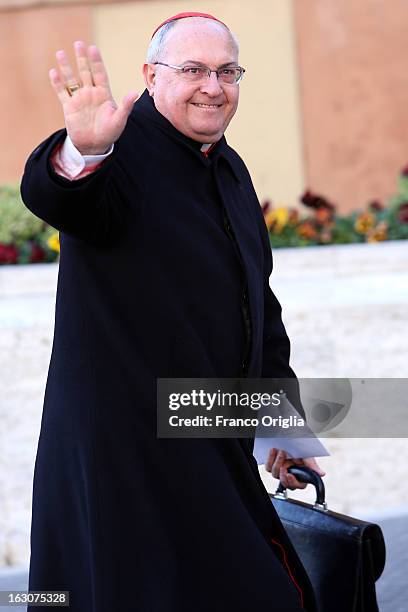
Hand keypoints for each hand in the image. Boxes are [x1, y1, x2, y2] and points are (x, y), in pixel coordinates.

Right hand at [49, 40, 138, 154]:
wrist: (95, 146)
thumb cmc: (110, 133)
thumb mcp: (119, 120)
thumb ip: (126, 106)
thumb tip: (134, 93)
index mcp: (103, 94)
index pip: (100, 73)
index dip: (96, 61)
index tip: (93, 48)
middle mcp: (90, 93)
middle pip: (85, 72)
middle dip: (82, 58)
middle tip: (78, 43)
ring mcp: (79, 99)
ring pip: (71, 79)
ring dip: (66, 67)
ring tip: (60, 53)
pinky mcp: (69, 107)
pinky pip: (62, 93)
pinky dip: (57, 83)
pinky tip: (53, 72)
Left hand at [265, 448, 325, 490]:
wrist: (291, 439)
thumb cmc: (301, 448)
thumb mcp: (307, 455)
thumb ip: (312, 465)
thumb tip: (322, 474)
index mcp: (301, 476)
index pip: (298, 485)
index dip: (293, 482)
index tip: (290, 475)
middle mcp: (290, 475)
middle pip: (285, 483)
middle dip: (283, 474)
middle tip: (284, 465)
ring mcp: (280, 471)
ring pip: (275, 474)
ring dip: (278, 462)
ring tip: (282, 451)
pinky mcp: (272, 465)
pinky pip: (268, 467)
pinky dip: (270, 458)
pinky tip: (274, 450)